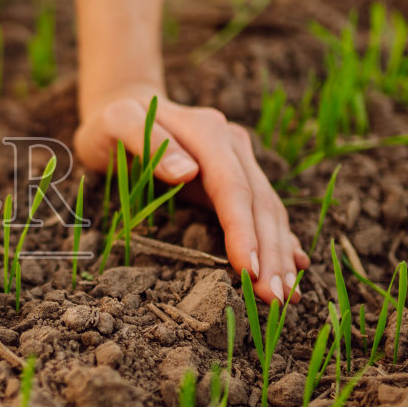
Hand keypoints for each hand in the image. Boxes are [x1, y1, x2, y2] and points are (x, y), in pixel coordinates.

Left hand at [74, 84, 308, 303]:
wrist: (128, 107)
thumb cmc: (112, 122)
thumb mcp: (117, 123)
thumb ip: (151, 142)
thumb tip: (186, 172)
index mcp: (207, 132)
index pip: (232, 188)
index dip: (243, 230)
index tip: (248, 269)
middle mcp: (232, 144)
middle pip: (260, 203)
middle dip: (271, 253)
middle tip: (276, 299)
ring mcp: (239, 160)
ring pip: (269, 211)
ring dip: (280, 254)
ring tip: (287, 296)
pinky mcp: (237, 177)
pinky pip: (263, 210)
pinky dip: (280, 239)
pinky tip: (295, 265)